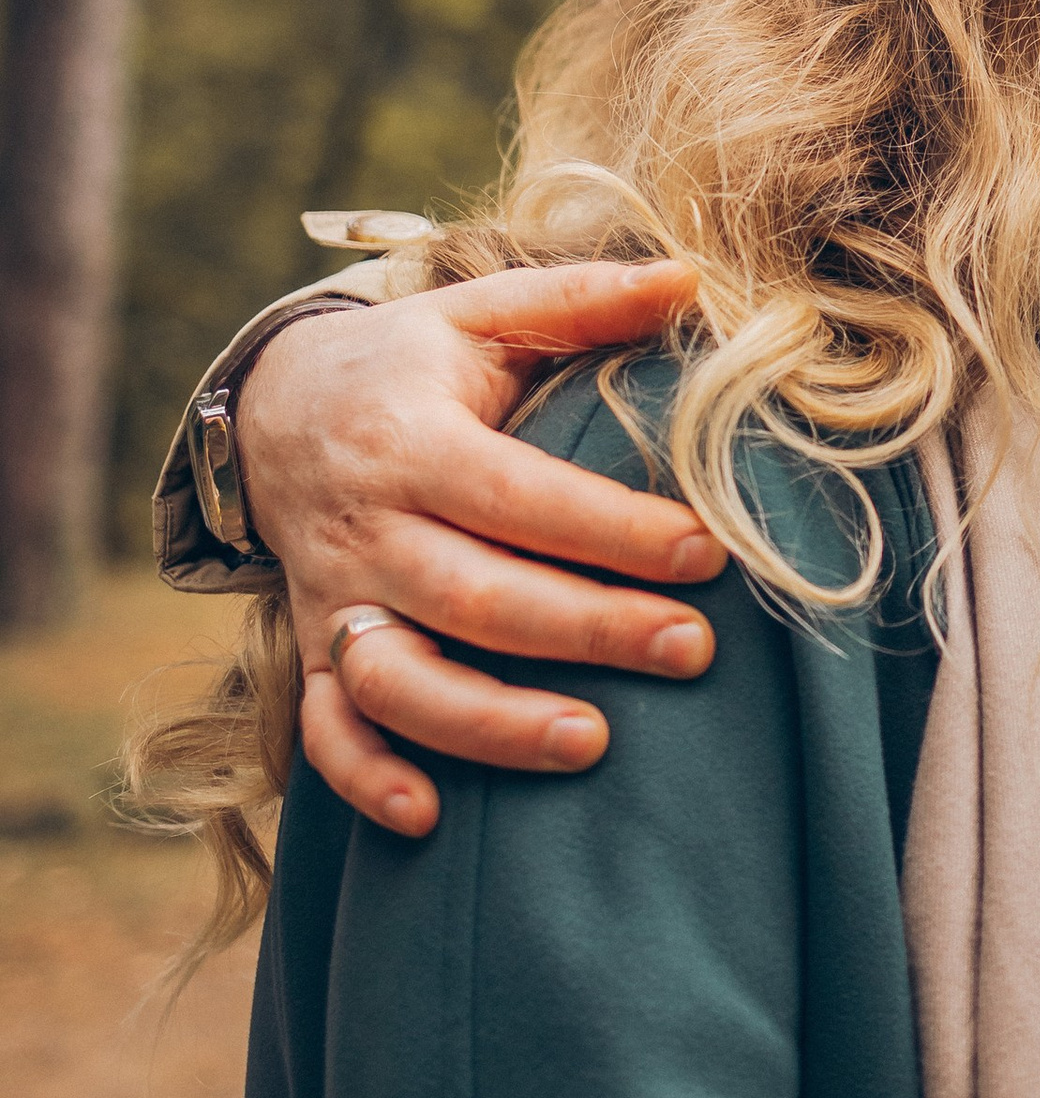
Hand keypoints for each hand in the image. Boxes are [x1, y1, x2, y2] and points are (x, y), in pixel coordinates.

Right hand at [238, 264, 727, 839]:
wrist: (273, 407)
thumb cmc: (411, 365)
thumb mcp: (482, 311)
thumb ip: (582, 298)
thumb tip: (689, 278)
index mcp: (413, 439)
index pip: (520, 496)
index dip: (611, 529)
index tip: (707, 555)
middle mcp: (367, 528)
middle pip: (476, 596)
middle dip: (587, 631)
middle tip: (692, 651)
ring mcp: (335, 599)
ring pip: (399, 679)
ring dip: (488, 723)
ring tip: (590, 743)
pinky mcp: (315, 649)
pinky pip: (326, 730)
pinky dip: (366, 779)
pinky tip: (434, 819)